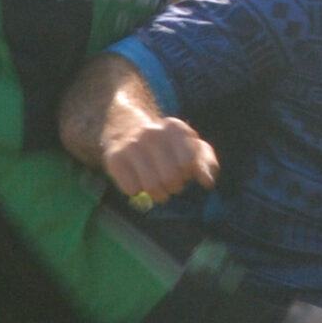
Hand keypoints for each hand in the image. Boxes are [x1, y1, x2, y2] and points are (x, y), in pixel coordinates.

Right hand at [100, 113, 218, 206]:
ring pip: (151, 186)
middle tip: (171, 183)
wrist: (128, 130)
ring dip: (157, 194)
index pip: (187, 162)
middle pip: (170, 177)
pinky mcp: (114, 158)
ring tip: (157, 187)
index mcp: (175, 128)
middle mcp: (152, 133)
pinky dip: (137, 191)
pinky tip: (138, 179)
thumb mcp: (191, 147)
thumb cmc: (167, 146)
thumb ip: (206, 163)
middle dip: (174, 187)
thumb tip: (207, 182)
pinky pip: (131, 189)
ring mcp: (131, 144)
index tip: (183, 170)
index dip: (187, 173)